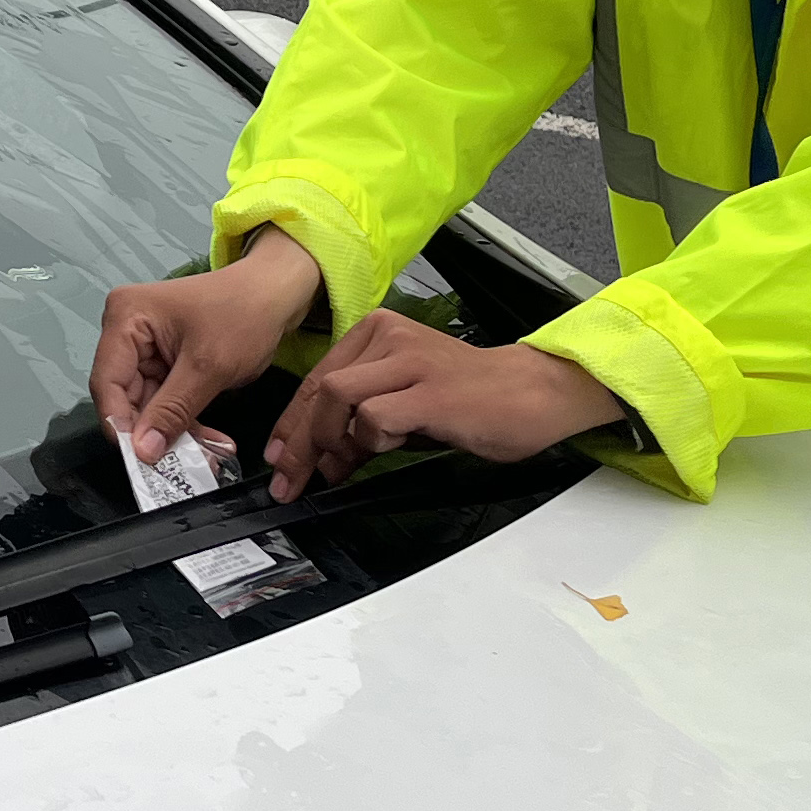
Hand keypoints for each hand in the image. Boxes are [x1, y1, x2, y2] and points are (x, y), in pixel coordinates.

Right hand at [94, 232, 326, 467]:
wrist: (279, 292)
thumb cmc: (244, 315)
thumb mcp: (208, 367)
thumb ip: (172, 410)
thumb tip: (143, 452)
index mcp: (126, 318)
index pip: (108, 382)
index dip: (121, 424)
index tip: (142, 461)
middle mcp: (127, 331)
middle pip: (126, 397)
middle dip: (155, 433)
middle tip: (184, 465)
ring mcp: (146, 347)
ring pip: (148, 405)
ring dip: (176, 432)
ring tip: (209, 454)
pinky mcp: (165, 361)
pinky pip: (166, 401)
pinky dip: (186, 421)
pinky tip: (211, 441)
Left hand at [260, 317, 623, 500]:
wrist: (531, 393)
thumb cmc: (472, 399)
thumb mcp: (405, 400)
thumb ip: (361, 419)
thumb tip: (321, 456)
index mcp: (378, 331)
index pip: (316, 378)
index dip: (291, 423)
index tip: (279, 456)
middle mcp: (389, 337)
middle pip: (318, 389)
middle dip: (298, 443)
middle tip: (292, 479)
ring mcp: (409, 362)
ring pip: (337, 397)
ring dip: (330, 442)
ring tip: (343, 467)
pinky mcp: (429, 392)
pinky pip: (375, 418)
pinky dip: (370, 442)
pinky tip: (390, 447)